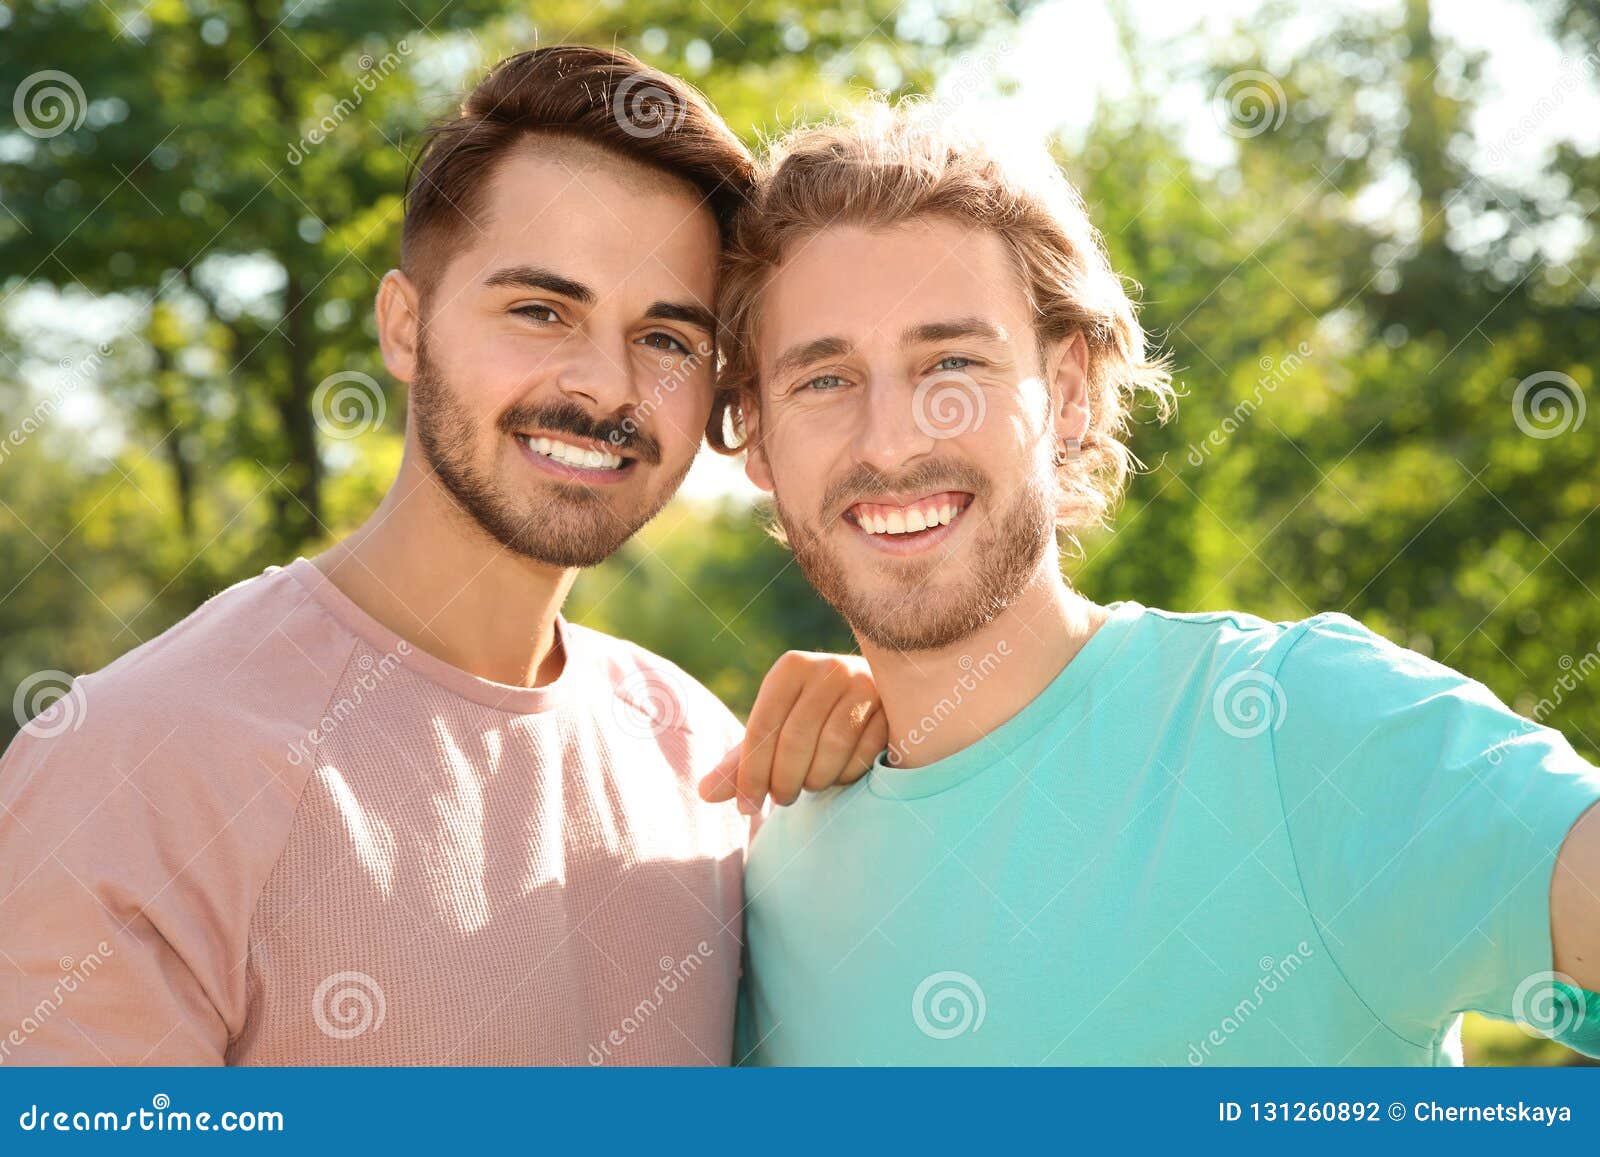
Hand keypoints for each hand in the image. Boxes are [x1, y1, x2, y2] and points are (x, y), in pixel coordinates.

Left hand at [698, 651, 885, 812]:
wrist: (874, 701)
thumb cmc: (811, 721)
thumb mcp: (774, 734)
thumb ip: (740, 763)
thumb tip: (704, 793)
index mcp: (791, 668)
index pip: (761, 727)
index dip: (749, 774)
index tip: (746, 807)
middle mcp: (829, 668)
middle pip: (796, 739)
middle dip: (784, 781)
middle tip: (782, 799)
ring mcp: (865, 684)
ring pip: (832, 747)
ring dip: (816, 780)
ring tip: (810, 785)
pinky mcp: (893, 707)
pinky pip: (865, 754)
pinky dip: (847, 775)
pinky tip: (839, 775)